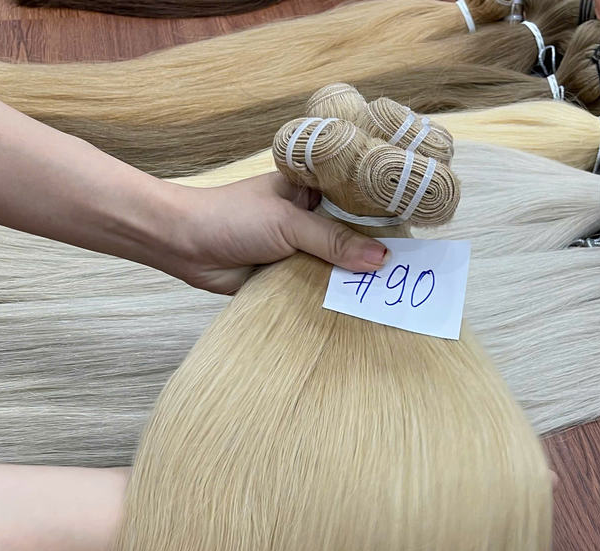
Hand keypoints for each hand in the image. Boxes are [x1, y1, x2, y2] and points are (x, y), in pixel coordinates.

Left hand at [155, 173, 391, 294]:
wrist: (185, 246)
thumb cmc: (231, 218)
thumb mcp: (288, 223)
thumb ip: (334, 241)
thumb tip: (381, 260)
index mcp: (312, 193)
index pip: (357, 203)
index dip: (383, 218)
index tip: (414, 235)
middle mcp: (310, 220)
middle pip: (352, 239)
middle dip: (373, 255)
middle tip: (411, 272)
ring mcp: (300, 251)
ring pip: (336, 267)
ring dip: (353, 280)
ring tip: (393, 295)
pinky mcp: (288, 278)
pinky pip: (317, 289)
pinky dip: (332, 298)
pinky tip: (360, 309)